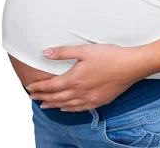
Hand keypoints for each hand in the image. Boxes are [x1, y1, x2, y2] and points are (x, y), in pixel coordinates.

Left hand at [26, 43, 143, 111]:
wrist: (130, 66)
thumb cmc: (108, 55)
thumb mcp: (84, 50)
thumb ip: (64, 52)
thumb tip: (45, 53)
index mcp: (74, 79)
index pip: (51, 86)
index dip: (39, 87)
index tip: (29, 87)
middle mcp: (79, 92)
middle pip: (56, 98)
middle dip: (42, 97)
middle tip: (32, 97)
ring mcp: (89, 99)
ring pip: (66, 105)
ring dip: (53, 105)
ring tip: (44, 105)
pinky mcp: (99, 101)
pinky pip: (79, 109)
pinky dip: (69, 109)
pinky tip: (66, 108)